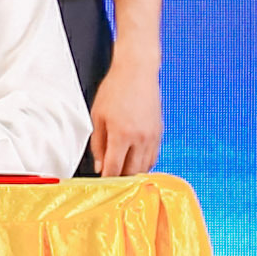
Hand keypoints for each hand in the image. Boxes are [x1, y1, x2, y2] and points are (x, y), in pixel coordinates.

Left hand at [87, 59, 163, 176]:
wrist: (137, 72)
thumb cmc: (115, 89)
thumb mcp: (97, 116)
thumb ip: (97, 144)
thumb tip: (99, 165)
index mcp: (121, 134)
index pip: (114, 168)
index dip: (107, 179)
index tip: (102, 184)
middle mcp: (139, 138)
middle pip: (131, 172)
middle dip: (120, 179)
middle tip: (111, 181)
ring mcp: (152, 137)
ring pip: (145, 167)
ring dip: (133, 173)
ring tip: (122, 174)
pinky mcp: (159, 133)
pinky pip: (153, 157)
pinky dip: (144, 164)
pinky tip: (135, 163)